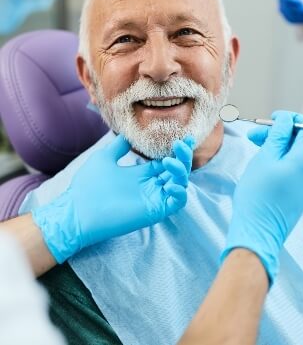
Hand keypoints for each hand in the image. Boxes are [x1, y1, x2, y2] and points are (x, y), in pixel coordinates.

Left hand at [32, 134, 193, 262]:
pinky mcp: (155, 210)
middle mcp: (151, 185)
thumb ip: (119, 146)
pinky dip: (180, 192)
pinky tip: (171, 183)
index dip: (177, 150)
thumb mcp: (105, 158)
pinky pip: (177, 202)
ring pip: (180, 184)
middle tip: (181, 144)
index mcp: (142, 174)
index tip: (184, 137)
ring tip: (169, 161)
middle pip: (177, 170)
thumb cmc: (87, 186)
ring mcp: (154, 198)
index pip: (166, 161)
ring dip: (181, 171)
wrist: (76, 211)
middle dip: (183, 157)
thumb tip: (129, 133)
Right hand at [222, 111, 302, 284]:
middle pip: (301, 141)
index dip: (291, 119)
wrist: (258, 233)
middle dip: (279, 133)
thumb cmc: (257, 195)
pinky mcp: (302, 193)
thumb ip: (278, 136)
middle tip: (254, 134)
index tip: (273, 118)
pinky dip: (281, 160)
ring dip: (278, 146)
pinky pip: (295, 168)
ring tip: (255, 146)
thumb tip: (286, 120)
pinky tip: (263, 161)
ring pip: (296, 155)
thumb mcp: (265, 159)